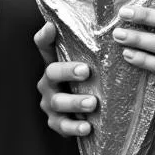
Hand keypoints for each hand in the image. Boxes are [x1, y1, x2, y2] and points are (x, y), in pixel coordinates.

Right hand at [34, 22, 97, 137]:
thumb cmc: (89, 85)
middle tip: (86, 71)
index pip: (45, 46)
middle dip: (67, 71)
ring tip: (92, 103)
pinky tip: (87, 127)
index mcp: (55, 64)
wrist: (88, 116)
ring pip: (58, 101)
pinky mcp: (56, 122)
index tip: (51, 27)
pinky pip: (62, 125)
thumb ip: (93, 52)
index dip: (45, 37)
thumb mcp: (90, 67)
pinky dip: (74, 127)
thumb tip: (110, 30)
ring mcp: (51, 103)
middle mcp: (48, 82)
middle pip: (52, 72)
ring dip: (75, 102)